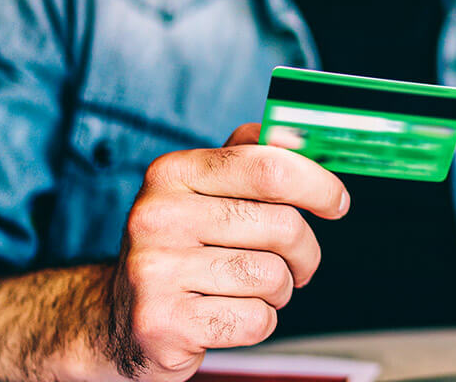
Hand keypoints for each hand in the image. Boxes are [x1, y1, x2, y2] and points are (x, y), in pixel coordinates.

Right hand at [105, 122, 348, 380]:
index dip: (317, 184)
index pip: (268, 166)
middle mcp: (158, 216)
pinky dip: (260, 321)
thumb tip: (300, 133)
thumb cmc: (181, 249)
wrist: (117, 319)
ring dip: (281, 290)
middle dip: (306, 250)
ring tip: (257, 290)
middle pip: (281, 225)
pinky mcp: (163, 323)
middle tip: (301, 262)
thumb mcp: (202, 193)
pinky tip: (232, 314)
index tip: (337, 202)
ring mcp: (156, 271)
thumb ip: (249, 157)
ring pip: (273, 276)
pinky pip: (255, 319)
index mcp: (173, 173)